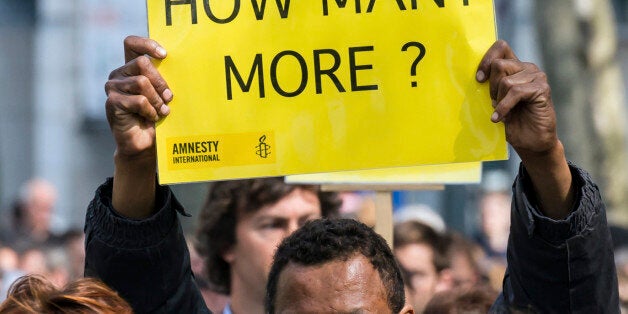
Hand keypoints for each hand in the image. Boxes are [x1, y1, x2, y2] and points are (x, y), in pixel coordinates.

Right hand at [105, 36, 171, 158]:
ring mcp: (113, 88)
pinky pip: (138, 100)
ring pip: (142, 82)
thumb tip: (182, 64)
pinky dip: (150, 110)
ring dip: (157, 99)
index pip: (132, 44)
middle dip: (161, 82)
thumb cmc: (157, 115)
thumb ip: (163, 78)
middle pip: (143, 63)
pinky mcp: (112, 102)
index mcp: (131, 67)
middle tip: (169, 98)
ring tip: (161, 111)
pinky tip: (152, 118)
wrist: (145, 143)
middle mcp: (119, 74)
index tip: (164, 55)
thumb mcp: (162, 93)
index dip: (147, 44)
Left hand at [477, 40, 572, 219]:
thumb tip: (474, 77)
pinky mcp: (542, 88)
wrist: (531, 141)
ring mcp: (536, 77)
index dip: (487, 59)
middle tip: (494, 102)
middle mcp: (527, 68)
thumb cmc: (512, 121)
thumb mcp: (495, 100)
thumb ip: (490, 86)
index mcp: (515, 67)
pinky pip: (515, 92)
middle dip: (491, 87)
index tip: (478, 79)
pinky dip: (504, 107)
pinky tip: (500, 118)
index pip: (501, 47)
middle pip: (499, 65)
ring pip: (506, 81)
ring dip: (499, 99)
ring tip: (502, 111)